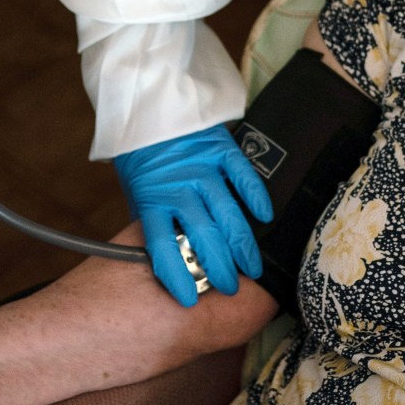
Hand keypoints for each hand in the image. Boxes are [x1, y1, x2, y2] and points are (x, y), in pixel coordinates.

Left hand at [114, 124, 272, 306]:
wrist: (147, 105)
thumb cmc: (142, 156)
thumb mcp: (138, 193)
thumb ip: (154, 222)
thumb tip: (167, 257)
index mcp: (152, 201)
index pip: (162, 247)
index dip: (176, 276)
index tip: (189, 300)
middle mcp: (178, 188)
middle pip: (202, 237)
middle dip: (219, 268)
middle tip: (231, 288)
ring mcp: (202, 169)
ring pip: (227, 214)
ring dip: (242, 245)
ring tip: (253, 269)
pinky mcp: (221, 150)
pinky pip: (243, 177)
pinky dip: (255, 197)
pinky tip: (266, 217)